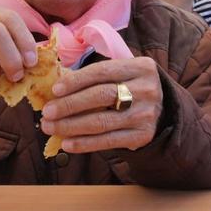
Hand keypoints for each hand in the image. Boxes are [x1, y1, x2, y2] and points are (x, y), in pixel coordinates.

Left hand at [40, 57, 162, 152]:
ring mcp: (146, 114)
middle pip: (101, 96)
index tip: (55, 90)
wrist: (163, 109)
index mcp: (140, 67)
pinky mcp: (143, 135)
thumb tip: (57, 89)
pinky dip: (84, 143)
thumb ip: (97, 76)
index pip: (102, 72)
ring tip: (50, 127)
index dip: (76, 81)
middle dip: (69, 105)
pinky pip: (108, 141)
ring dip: (70, 126)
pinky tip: (67, 143)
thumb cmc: (131, 87)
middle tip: (47, 112)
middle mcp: (146, 89)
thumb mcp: (123, 73)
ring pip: (102, 121)